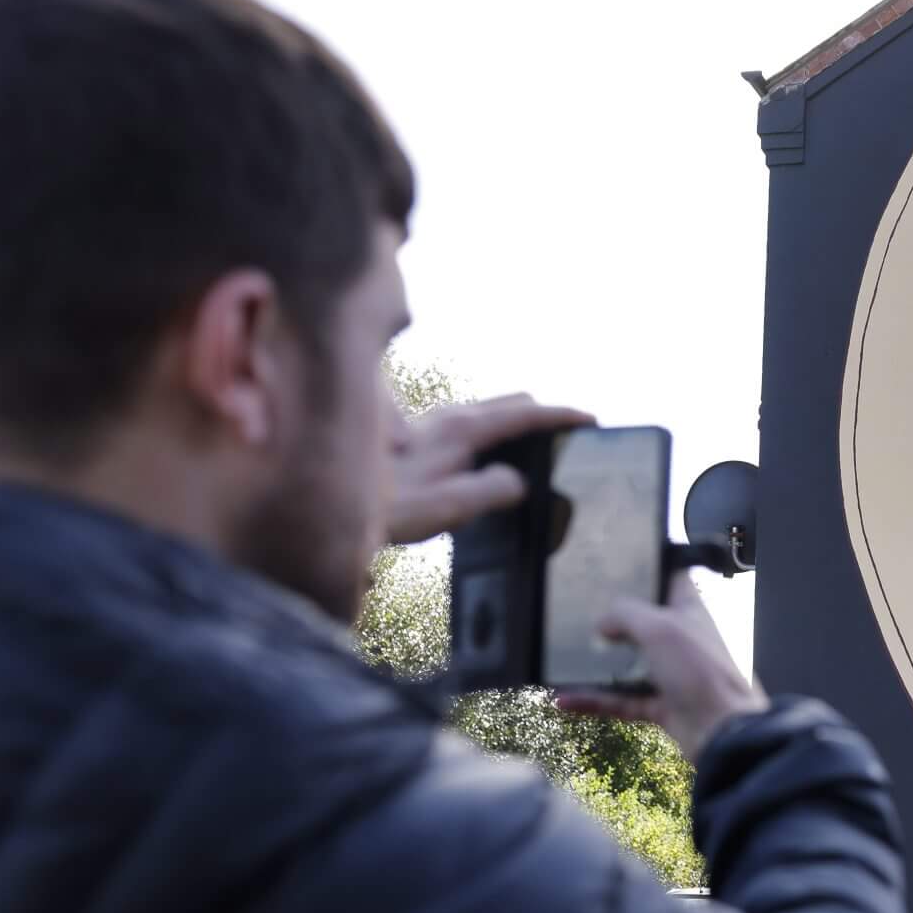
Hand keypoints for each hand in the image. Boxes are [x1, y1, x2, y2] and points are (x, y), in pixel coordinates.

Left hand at [386, 391, 595, 545]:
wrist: (322, 499)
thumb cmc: (382, 508)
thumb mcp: (446, 508)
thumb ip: (492, 490)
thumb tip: (520, 481)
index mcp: (461, 431)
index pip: (525, 414)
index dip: (562, 417)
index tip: (591, 420)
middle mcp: (447, 419)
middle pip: (510, 403)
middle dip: (544, 414)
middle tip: (570, 434)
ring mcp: (431, 425)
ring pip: (488, 411)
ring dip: (518, 422)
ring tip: (537, 444)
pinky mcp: (417, 438)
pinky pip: (470, 424)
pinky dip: (494, 432)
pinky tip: (487, 458)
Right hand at [556, 572, 768, 760]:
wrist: (723, 732)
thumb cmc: (701, 670)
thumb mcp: (660, 628)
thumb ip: (626, 614)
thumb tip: (602, 622)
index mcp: (689, 611)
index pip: (670, 579)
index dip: (648, 568)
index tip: (619, 563)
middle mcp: (680, 640)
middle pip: (641, 624)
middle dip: (612, 621)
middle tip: (576, 612)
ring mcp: (670, 675)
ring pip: (626, 665)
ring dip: (596, 665)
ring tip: (561, 658)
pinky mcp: (660, 707)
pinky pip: (620, 701)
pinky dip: (593, 701)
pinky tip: (564, 699)